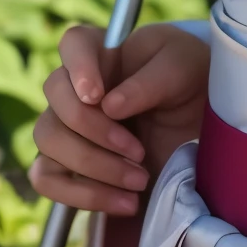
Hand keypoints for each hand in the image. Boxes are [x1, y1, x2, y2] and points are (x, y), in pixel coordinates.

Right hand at [27, 22, 208, 213]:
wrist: (199, 124)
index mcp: (103, 50)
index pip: (73, 43)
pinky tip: (125, 203)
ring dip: (93, 167)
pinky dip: (83, 196)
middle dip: (95, 131)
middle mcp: (77, 86)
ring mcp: (67, 126)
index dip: (78, 69)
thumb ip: (150, 82)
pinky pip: (47, 181)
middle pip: (55, 99)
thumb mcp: (183, 69)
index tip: (96, 95)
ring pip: (48, 141)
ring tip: (140, 180)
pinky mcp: (69, 164)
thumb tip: (109, 106)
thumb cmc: (189, 81)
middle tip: (139, 151)